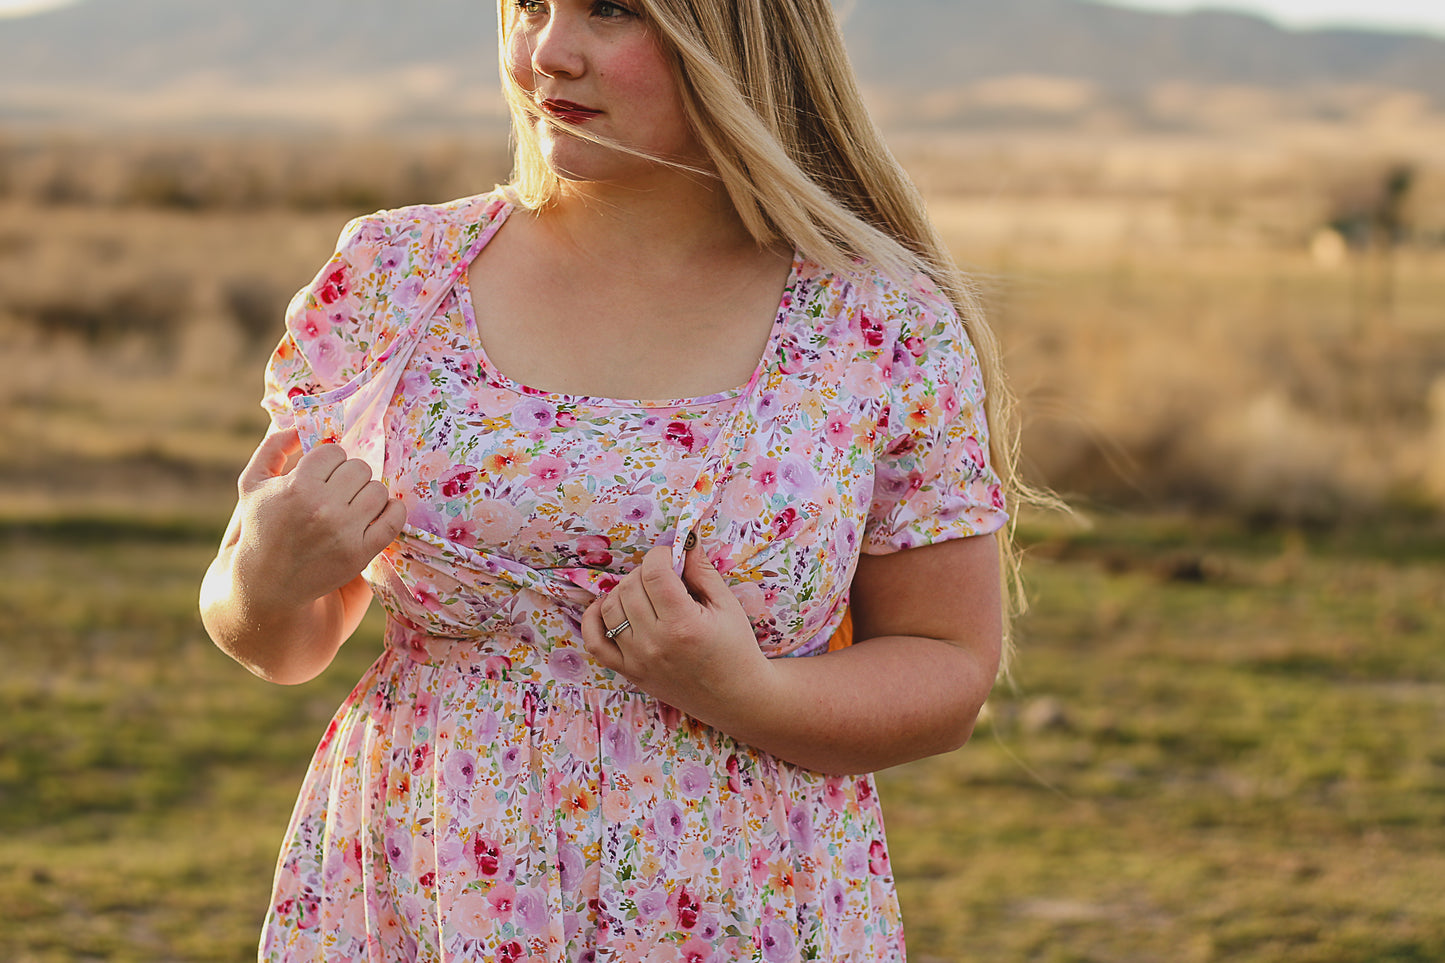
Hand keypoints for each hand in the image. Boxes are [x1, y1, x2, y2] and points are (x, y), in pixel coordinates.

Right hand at [231, 428, 405, 613]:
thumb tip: (298, 426)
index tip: (322, 475)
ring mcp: (343, 531)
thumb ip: (272, 449)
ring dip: (369, 494)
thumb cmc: (262, 529)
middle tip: (339, 491)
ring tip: (353, 505)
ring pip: (379, 490)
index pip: (334, 451)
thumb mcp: (252, 485)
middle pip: (359, 468)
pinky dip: (393, 511)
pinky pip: (394, 518)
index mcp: (297, 487)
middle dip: (350, 476)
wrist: (268, 584)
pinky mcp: (360, 553)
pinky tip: (379, 513)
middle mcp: (322, 508)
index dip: (329, 461)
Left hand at [581, 545, 775, 717]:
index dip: (661, 555)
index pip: (654, 573)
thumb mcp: (727, 605)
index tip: (672, 556)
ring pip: (610, 607)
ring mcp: (637, 660)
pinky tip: (608, 607)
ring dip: (625, 591)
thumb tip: (685, 539)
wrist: (735, 697)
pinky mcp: (629, 672)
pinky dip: (594, 619)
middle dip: (646, 571)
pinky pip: (595, 641)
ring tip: (647, 594)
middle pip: (631, 586)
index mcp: (683, 624)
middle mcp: (655, 643)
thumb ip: (702, 570)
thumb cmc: (736, 649)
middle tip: (665, 577)